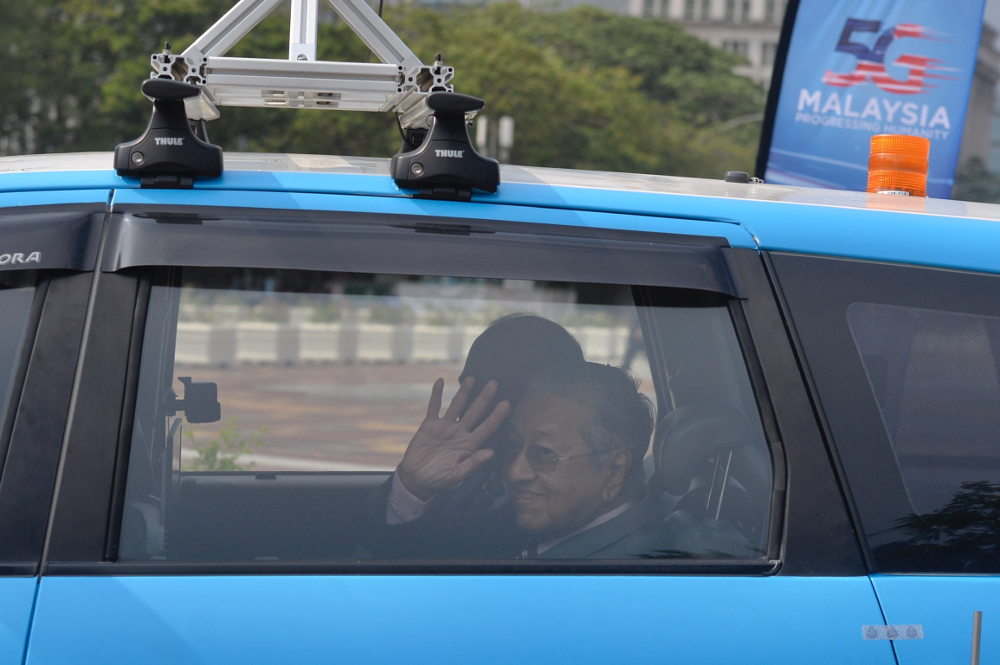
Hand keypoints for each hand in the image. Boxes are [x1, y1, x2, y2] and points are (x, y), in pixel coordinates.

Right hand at [396, 377, 509, 501]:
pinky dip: (436, 395)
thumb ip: (473, 464)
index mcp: (469, 445)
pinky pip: (434, 407)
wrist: (416, 478)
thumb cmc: (439, 479)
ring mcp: (445, 427)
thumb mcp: (457, 475)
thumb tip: (491, 452)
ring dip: (463, 392)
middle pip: (474, 412)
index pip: (486, 429)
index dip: (496, 417)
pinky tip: (440, 381)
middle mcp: (460, 432)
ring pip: (456, 406)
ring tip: (471, 379)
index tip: (506, 405)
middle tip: (494, 384)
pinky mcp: (430, 424)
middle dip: (484, 399)